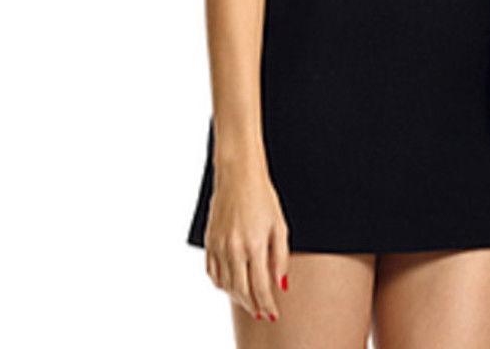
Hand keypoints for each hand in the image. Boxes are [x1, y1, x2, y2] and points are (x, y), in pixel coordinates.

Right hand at [204, 162, 289, 322]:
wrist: (238, 176)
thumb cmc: (263, 197)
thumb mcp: (279, 226)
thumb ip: (280, 257)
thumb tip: (281, 283)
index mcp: (254, 244)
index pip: (260, 287)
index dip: (267, 304)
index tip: (273, 313)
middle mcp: (233, 248)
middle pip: (241, 290)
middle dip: (253, 306)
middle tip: (262, 313)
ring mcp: (218, 246)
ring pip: (226, 284)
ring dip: (238, 297)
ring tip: (249, 302)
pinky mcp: (209, 241)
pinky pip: (212, 272)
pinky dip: (222, 284)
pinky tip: (231, 285)